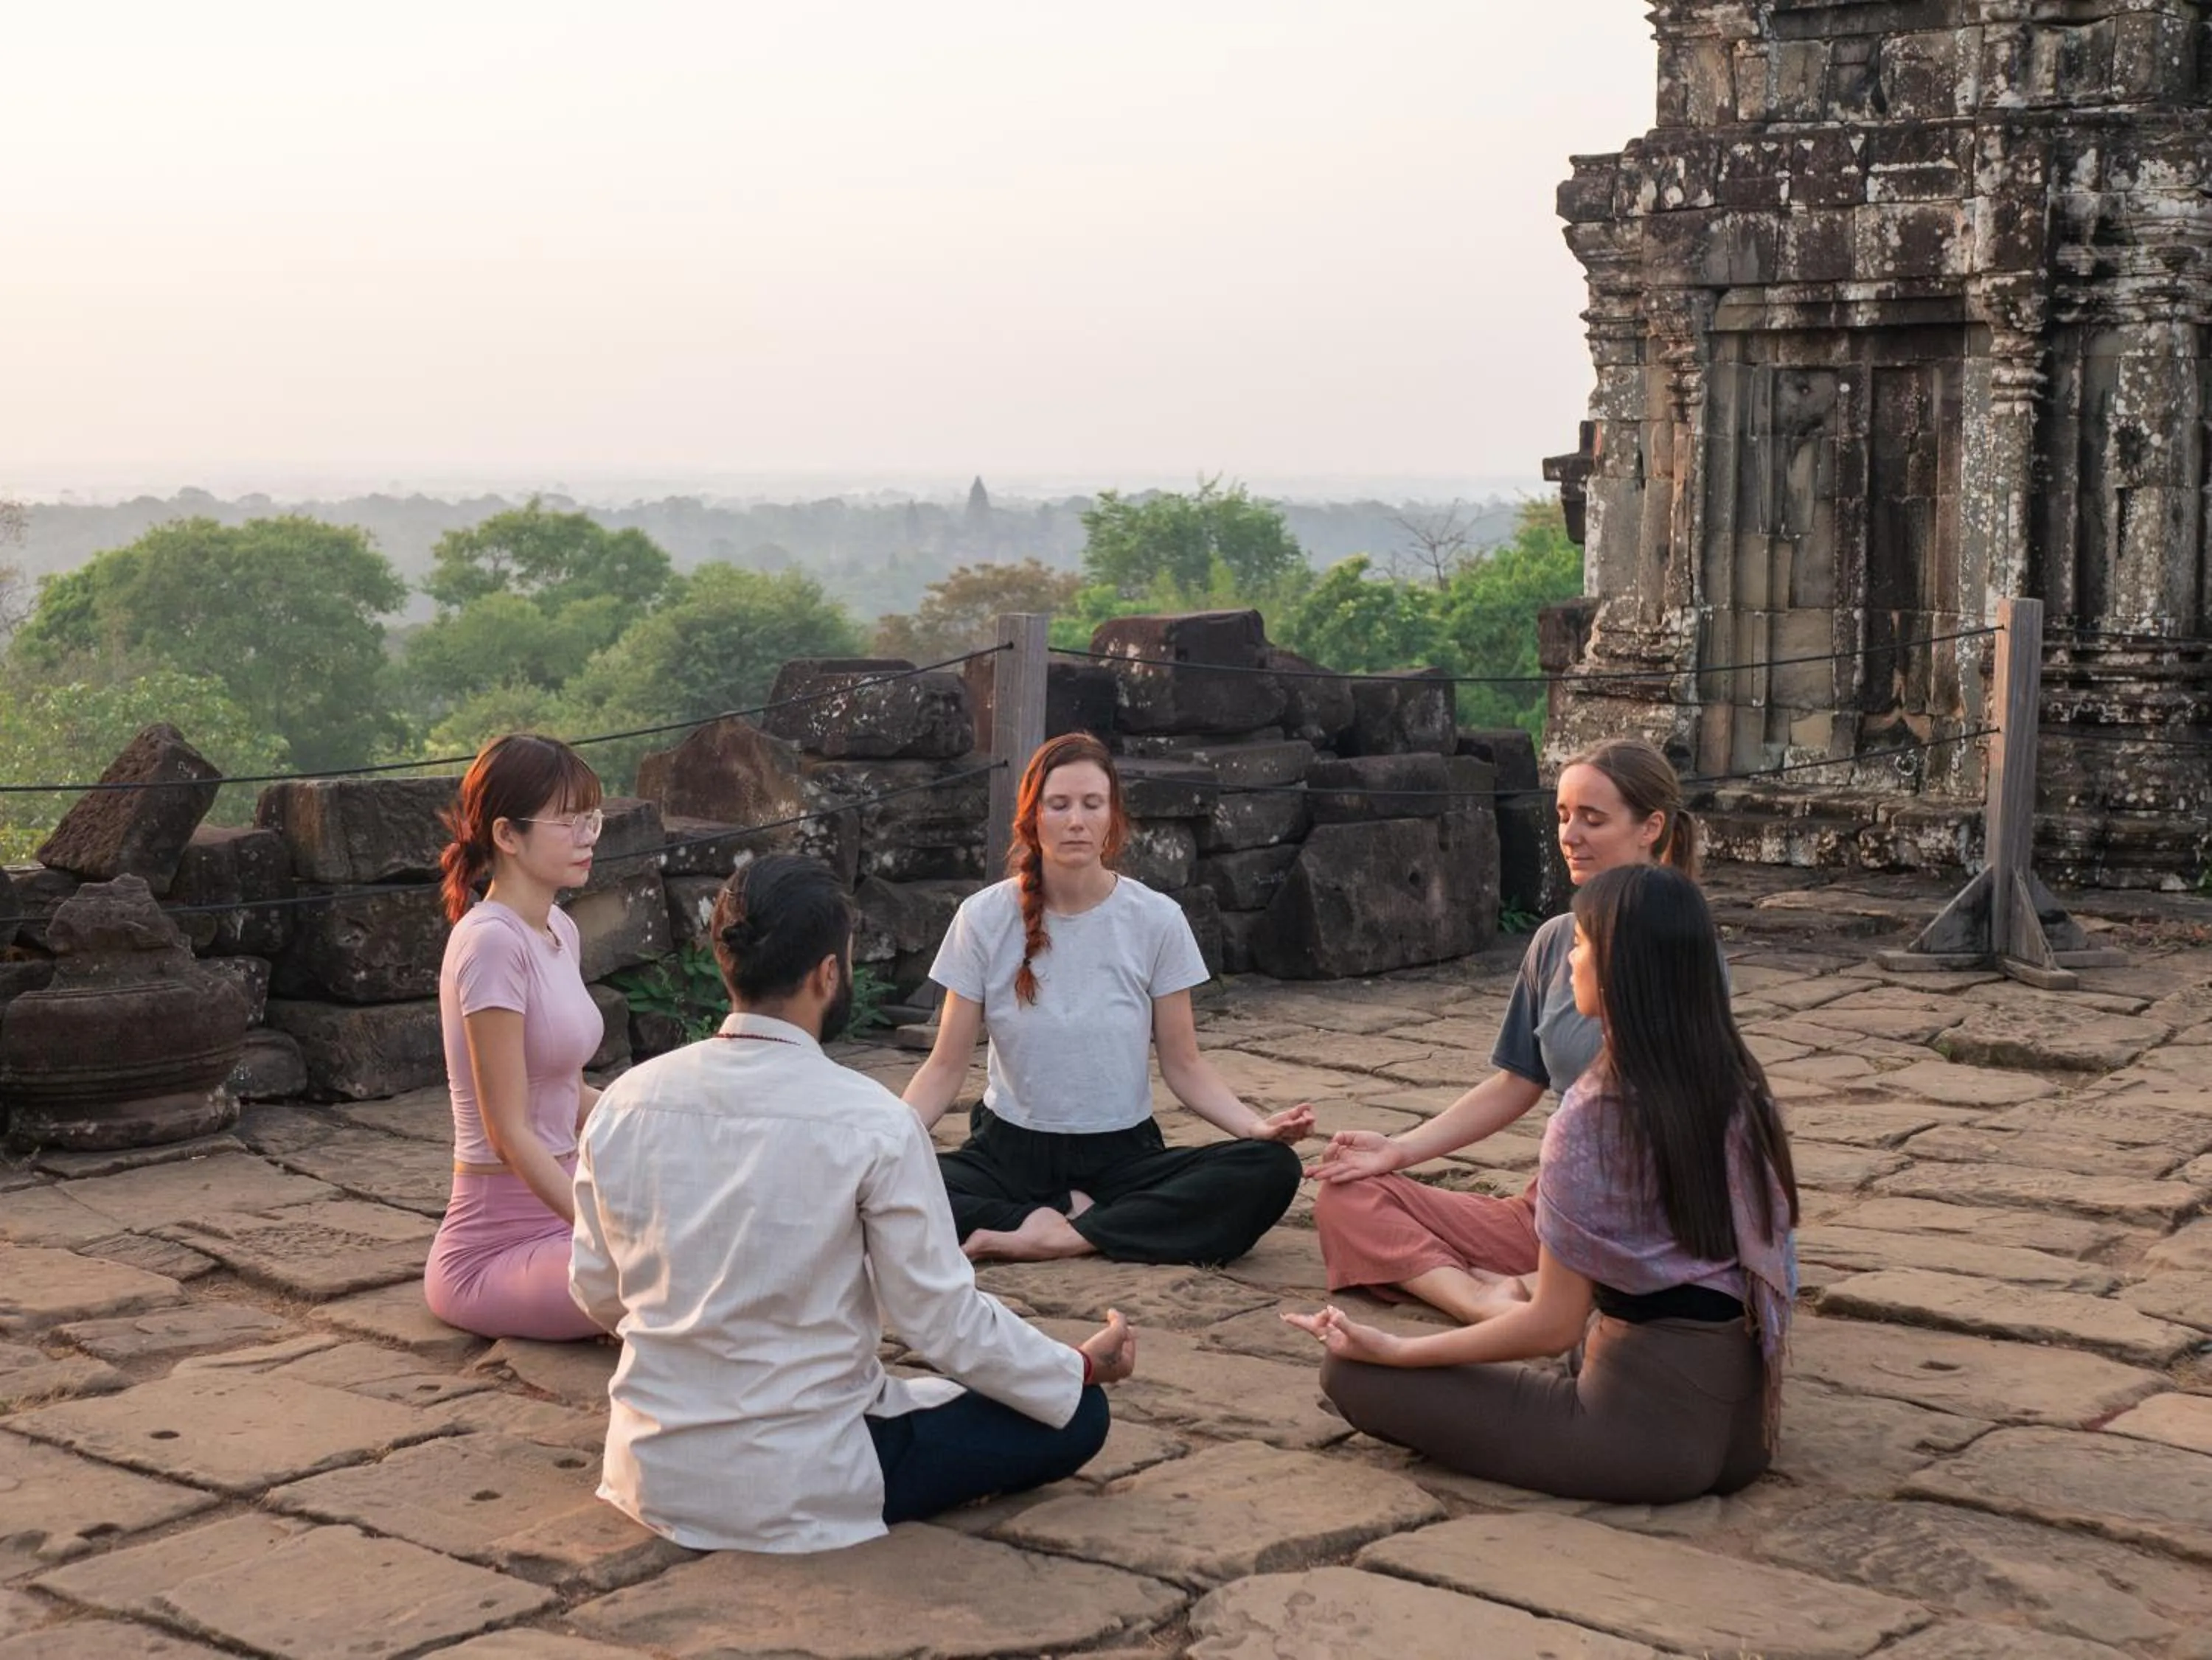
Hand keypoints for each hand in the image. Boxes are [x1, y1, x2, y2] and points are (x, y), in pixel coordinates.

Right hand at [1077, 1308, 1135, 1383]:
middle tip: (1115, 1326)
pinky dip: (1096, 1348)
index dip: (1125, 1328)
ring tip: (1102, 1334)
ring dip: (1105, 1343)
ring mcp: (1101, 1374)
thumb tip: (1113, 1312)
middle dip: (1117, 1337)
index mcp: (1127, 1366)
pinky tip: (1091, 1344)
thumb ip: (1119, 1320)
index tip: (1118, 1319)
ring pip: (1107, 1354)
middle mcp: (1116, 1373)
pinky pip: (1096, 1357)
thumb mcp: (1116, 1332)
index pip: (1129, 1342)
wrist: (1078, 1366)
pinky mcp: (1088, 1372)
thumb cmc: (1101, 1351)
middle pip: (1119, 1349)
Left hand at [1247, 1102, 1315, 1143]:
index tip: (1306, 1112)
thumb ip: (1299, 1110)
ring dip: (1297, 1125)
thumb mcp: (1289, 1116)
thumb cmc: (1275, 1124)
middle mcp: (1292, 1137)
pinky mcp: (1271, 1136)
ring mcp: (1282, 1137)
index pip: (1310, 1130)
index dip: (1310, 1121)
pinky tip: (1287, 1122)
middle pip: (1304, 1133)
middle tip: (1308, 1118)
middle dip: (1307, 1125)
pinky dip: (1284, 1127)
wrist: (1258, 1130)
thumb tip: (1309, 1105)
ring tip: (1300, 1120)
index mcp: (1297, 1133)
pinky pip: (1279, 1132)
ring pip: (1293, 1133)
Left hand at [1280, 1304, 1405, 1364]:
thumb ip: (1344, 1324)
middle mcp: (1336, 1343)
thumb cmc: (1375, 1345)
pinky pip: (1336, 1325)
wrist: (1392, 1352)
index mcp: (1334, 1343)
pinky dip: (1333, 1317)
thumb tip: (1330, 1314)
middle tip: (1290, 1316)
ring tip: (1321, 1310)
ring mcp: (1344, 1340)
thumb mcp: (1358, 1333)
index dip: (1299, 1321)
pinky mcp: (1352, 1337)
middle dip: (1308, 1319)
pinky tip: (1333, 1311)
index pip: (1313, 1328)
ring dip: (1322, 1316)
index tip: (1285, 1316)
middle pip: (1317, 1327)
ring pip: (1326, 1325)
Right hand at [1303, 1128, 1403, 1183]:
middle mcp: (1346, 1162)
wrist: (1392, 1150)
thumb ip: (1344, 1135)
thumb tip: (1334, 1139)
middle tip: (1305, 1173)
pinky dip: (1341, 1176)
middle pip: (1329, 1167)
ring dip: (1326, 1174)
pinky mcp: (1363, 1172)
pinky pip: (1350, 1175)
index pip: (1329, 1155)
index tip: (1335, 1144)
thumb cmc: (1375, 1142)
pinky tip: (1333, 1179)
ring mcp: (1354, 1168)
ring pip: (1336, 1172)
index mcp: (1343, 1153)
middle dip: (1316, 1170)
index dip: (1328, 1150)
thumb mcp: (1357, 1135)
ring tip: (1314, 1177)